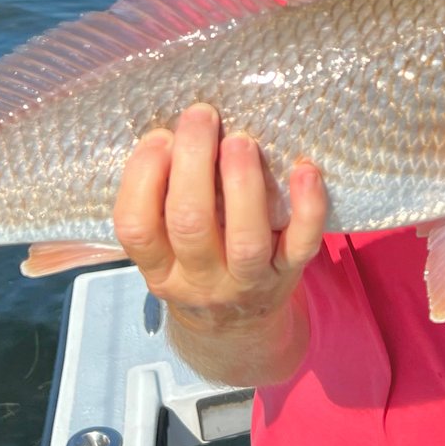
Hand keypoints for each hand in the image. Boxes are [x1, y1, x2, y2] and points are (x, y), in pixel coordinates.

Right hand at [113, 103, 327, 333]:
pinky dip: (308, 208)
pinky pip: (301, 245)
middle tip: (201, 115)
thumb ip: (161, 202)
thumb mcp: (164, 250)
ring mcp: (246, 281)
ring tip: (241, 140)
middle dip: (193, 163)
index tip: (160, 137)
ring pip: (245, 239)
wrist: (237, 330)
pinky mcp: (288, 275)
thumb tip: (174, 131)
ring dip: (242, 183)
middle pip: (189, 224)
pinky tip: (305, 170)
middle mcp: (198, 280)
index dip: (143, 177)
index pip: (136, 227)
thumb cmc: (195, 265)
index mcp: (159, 268)